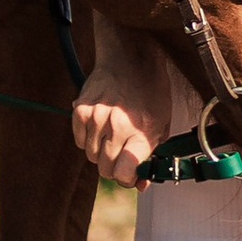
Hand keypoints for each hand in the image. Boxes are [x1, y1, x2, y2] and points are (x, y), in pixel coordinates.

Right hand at [71, 11, 202, 186]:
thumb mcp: (162, 123)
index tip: (132, 174)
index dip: (127, 179)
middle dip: (115, 168)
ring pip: (91, 156)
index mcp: (141, 131)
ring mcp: (96, 117)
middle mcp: (116, 126)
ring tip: (114, 135)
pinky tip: (101, 126)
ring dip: (101, 152)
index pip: (123, 174)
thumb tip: (141, 184)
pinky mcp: (80, 110)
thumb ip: (152, 155)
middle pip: (105, 169)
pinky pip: (79, 141)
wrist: (130, 56)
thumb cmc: (150, 90)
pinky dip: (88, 139)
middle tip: (123, 155)